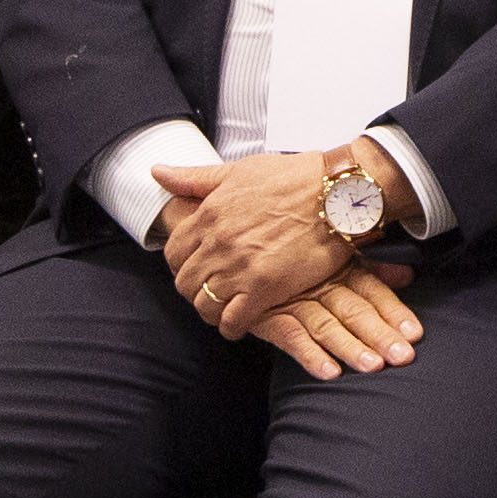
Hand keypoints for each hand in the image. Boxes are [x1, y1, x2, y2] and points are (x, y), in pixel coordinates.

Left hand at [150, 148, 367, 337]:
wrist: (339, 193)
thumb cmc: (295, 178)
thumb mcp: (239, 170)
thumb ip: (195, 178)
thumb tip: (157, 173)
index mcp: (209, 213)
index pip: (174, 252)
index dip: (181, 265)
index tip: (196, 269)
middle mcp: (218, 242)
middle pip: (185, 283)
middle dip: (194, 290)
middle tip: (211, 292)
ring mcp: (239, 267)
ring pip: (204, 304)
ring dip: (211, 311)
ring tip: (225, 309)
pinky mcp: (265, 287)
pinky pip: (232, 320)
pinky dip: (232, 327)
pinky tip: (240, 323)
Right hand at [253, 262, 422, 382]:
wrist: (235, 255)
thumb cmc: (291, 258)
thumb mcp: (332, 258)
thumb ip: (371, 269)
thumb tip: (407, 276)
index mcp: (338, 268)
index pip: (372, 290)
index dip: (393, 310)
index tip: (414, 332)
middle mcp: (318, 284)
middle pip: (354, 310)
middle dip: (379, 334)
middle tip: (403, 356)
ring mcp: (292, 301)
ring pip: (326, 326)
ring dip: (350, 347)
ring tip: (372, 366)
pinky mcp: (266, 317)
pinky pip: (290, 337)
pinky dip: (310, 355)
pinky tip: (329, 372)